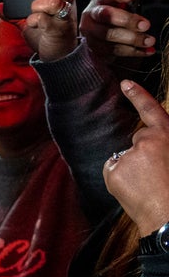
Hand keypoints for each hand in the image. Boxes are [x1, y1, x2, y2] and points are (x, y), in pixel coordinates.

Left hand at [18, 0, 77, 60]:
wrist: (56, 57)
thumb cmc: (45, 35)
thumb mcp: (27, 22)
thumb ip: (14, 13)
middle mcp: (67, 5)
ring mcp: (65, 17)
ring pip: (55, 2)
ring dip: (39, 5)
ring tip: (34, 12)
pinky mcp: (59, 29)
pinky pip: (44, 19)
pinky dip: (34, 20)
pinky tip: (33, 24)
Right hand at [79, 0, 155, 57]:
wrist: (99, 38)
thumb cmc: (114, 18)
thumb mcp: (120, 6)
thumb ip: (126, 0)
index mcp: (99, 1)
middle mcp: (90, 16)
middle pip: (106, 15)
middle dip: (127, 20)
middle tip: (145, 25)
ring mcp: (90, 33)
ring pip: (109, 35)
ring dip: (132, 39)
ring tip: (149, 40)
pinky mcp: (94, 49)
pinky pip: (113, 51)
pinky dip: (132, 51)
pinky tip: (146, 51)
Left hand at [104, 80, 168, 234]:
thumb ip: (162, 146)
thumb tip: (152, 146)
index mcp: (167, 136)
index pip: (152, 110)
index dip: (139, 96)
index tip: (125, 84)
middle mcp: (146, 140)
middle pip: (137, 140)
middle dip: (143, 153)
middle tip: (157, 175)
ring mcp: (128, 155)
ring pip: (125, 158)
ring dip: (133, 169)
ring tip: (149, 187)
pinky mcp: (114, 170)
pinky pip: (114, 172)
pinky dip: (121, 180)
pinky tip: (135, 192)